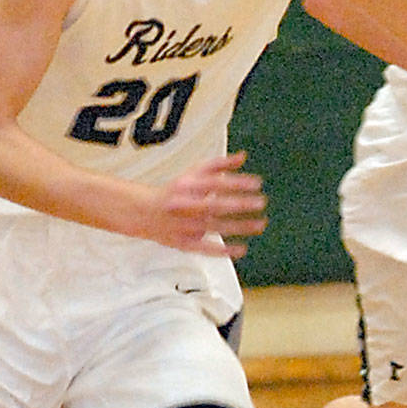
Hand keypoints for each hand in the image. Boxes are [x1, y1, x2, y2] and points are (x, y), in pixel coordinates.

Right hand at [145, 153, 266, 254]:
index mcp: (187, 186)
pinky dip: (223, 251)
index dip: (237, 183)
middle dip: (239, 204)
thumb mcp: (194, 173)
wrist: (144, 213)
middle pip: (215, 205)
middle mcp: (185, 205)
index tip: (257, 183)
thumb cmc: (175, 192)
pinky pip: (205, 249)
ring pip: (214, 227)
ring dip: (239, 226)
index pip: (214, 183)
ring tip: (260, 223)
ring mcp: (184, 226)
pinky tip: (242, 248)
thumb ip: (219, 165)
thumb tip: (243, 157)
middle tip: (261, 202)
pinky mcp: (184, 243)